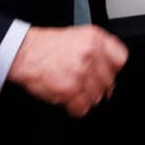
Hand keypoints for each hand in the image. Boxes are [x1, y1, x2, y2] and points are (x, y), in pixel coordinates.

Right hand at [7, 25, 127, 117]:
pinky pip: (83, 107)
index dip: (113, 70)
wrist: (24, 53)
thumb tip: (108, 70)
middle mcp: (91, 54)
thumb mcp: (77, 36)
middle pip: (108, 81)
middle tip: (85, 86)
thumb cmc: (46, 46)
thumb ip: (96, 50)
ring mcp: (81, 72)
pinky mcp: (71, 89)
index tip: (107, 74)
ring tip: (74, 91)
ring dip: (86, 98)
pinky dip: (76, 108)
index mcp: (95, 38)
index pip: (120, 59)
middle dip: (97, 87)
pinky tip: (69, 101)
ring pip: (97, 96)